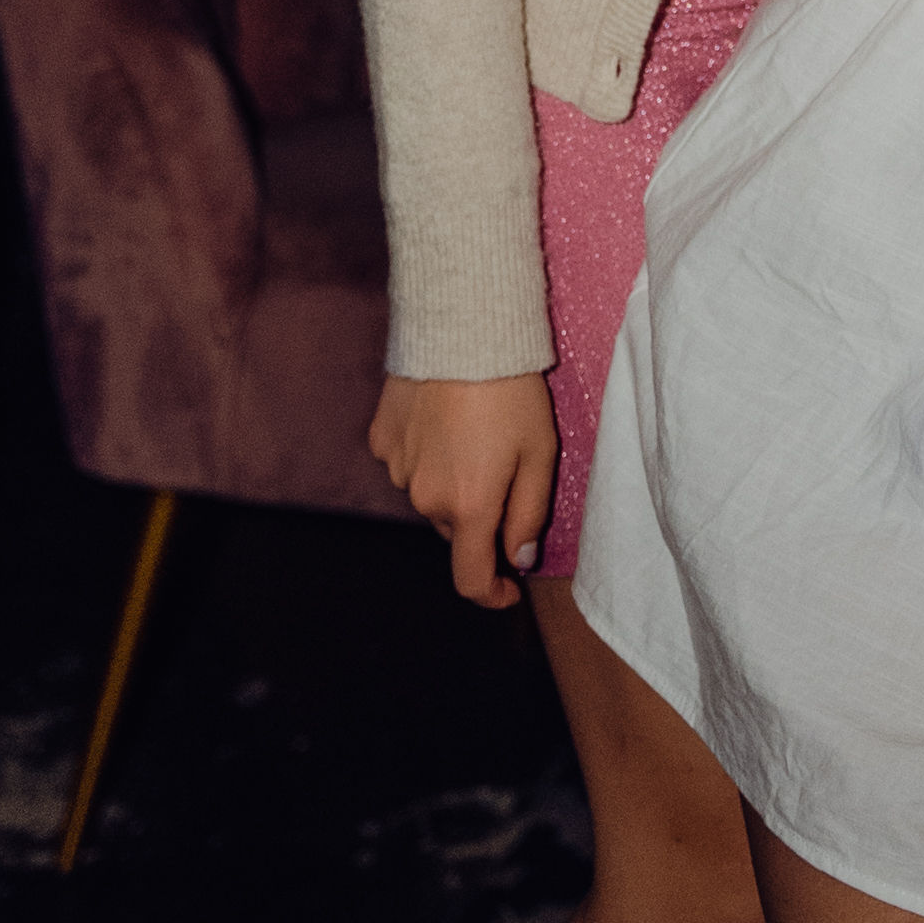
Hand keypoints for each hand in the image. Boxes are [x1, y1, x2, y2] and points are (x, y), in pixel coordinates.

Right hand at [368, 371, 558, 609]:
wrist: (461, 329)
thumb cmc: (512, 389)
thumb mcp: (541, 452)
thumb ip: (530, 514)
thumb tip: (518, 558)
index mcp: (470, 506)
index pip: (470, 578)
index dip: (490, 593)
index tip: (507, 588)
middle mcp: (426, 497)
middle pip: (456, 529)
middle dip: (480, 516)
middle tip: (504, 469)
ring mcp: (398, 468)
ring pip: (430, 496)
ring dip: (451, 482)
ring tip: (474, 433)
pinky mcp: (381, 439)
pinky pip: (407, 462)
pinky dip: (426, 454)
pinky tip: (444, 418)